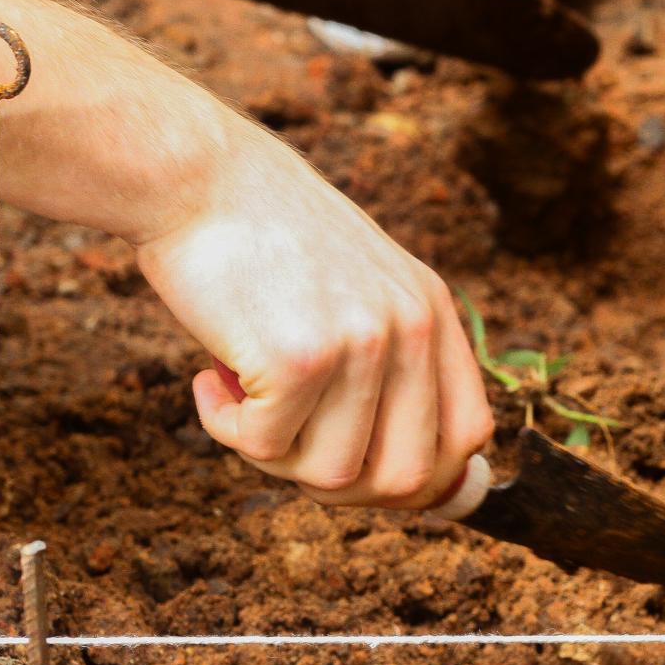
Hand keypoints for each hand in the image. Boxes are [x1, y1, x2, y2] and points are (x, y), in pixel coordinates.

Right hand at [133, 134, 491, 508]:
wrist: (196, 177)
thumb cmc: (264, 244)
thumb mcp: (362, 289)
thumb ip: (394, 365)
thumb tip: (413, 485)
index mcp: (434, 315)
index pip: (468, 437)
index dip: (419, 476)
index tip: (358, 470)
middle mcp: (412, 328)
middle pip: (408, 479)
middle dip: (342, 487)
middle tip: (287, 445)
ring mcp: (363, 343)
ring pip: (333, 474)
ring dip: (274, 455)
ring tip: (242, 397)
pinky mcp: (301, 357)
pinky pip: (266, 447)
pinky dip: (225, 428)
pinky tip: (210, 378)